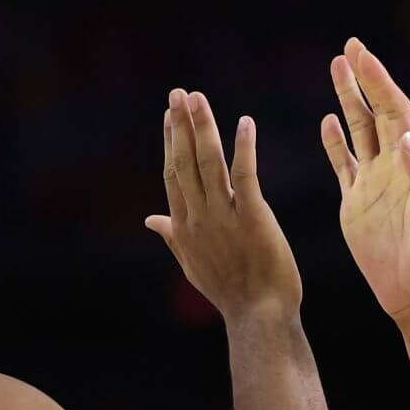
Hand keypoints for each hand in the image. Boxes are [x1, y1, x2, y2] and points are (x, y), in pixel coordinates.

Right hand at [146, 89, 302, 322]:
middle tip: (179, 93)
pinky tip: (243, 123)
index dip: (170, 142)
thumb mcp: (193, 265)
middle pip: (184, 163)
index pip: (172, 175)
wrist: (259, 316)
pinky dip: (243, 148)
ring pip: (209, 164)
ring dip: (203, 128)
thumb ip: (172, 237)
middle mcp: (198, 218)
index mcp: (184, 227)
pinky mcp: (252, 218)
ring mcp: (223, 218)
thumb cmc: (231, 292)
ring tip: (199, 98)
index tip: (170, 115)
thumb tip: (150, 219)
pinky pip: (244, 176)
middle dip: (181, 125)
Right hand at [323, 38, 409, 323]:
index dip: (380, 82)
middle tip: (350, 46)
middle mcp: (393, 168)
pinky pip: (342, 165)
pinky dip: (334, 143)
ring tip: (337, 68)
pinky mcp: (355, 204)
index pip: (396, 112)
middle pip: (376, 112)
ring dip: (348, 101)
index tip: (363, 54)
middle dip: (364, 80)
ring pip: (358, 132)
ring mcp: (372, 185)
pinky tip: (326, 121)